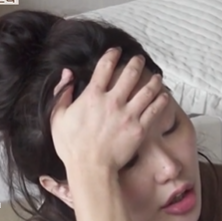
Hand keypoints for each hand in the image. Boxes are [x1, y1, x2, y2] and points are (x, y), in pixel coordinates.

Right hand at [49, 48, 168, 172]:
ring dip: (154, 79)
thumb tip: (67, 74)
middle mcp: (112, 101)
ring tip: (157, 76)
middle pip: (130, 73)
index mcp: (92, 96)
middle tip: (140, 59)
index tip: (117, 51)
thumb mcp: (57, 118)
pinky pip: (155, 109)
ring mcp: (128, 114)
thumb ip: (61, 93)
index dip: (112, 55)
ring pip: (147, 90)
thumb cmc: (72, 147)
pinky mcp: (140, 128)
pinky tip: (164, 95)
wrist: (91, 168)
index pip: (105, 67)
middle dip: (137, 63)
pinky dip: (161, 99)